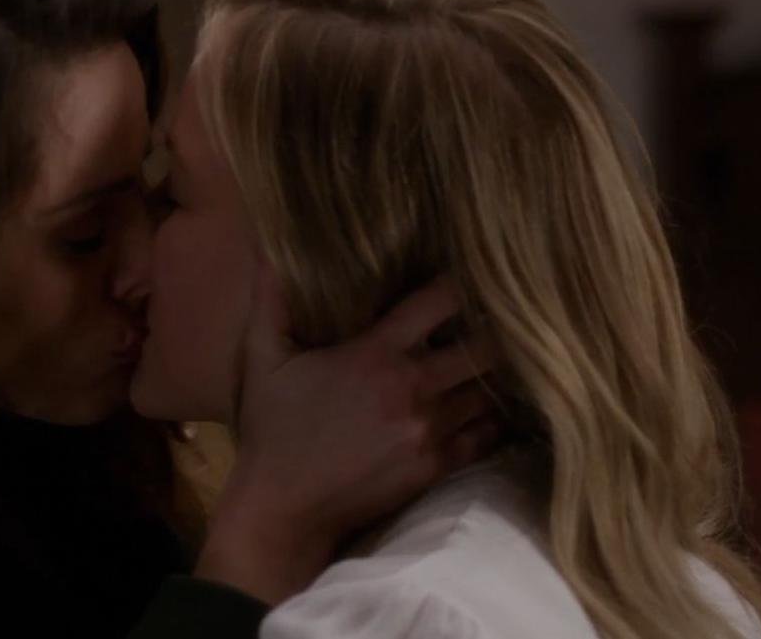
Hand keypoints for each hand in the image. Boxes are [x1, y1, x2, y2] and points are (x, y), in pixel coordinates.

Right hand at [195, 268, 501, 603]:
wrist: (284, 510)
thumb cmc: (273, 430)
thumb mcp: (262, 359)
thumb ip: (271, 300)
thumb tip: (269, 251)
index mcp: (376, 354)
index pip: (441, 300)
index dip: (461, 283)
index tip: (466, 273)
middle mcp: (412, 388)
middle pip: (484, 346)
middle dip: (494, 329)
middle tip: (498, 317)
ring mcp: (428, 430)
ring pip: (490, 390)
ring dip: (494, 373)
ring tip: (498, 357)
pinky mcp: (435, 466)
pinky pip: (486, 434)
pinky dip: (491, 417)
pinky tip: (488, 404)